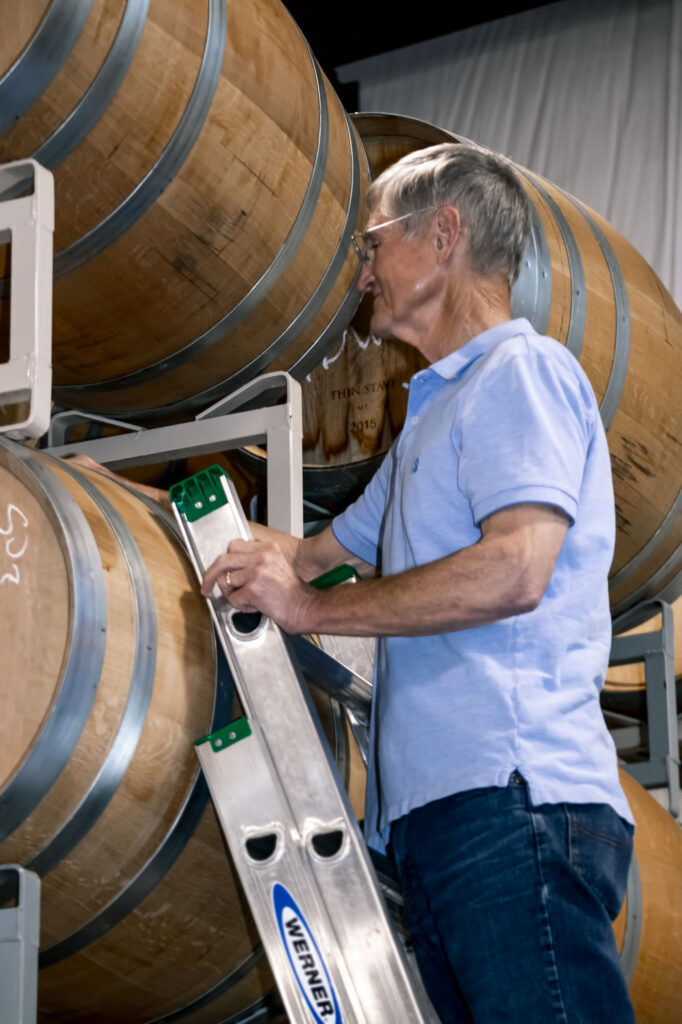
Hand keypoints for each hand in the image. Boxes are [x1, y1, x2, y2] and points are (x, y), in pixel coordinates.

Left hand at [200, 538, 318, 633]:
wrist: (305, 606)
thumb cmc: (292, 591)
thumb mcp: (276, 565)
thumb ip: (255, 561)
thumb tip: (228, 570)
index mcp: (267, 548)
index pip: (234, 545)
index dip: (226, 559)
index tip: (220, 569)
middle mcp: (261, 557)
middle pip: (223, 559)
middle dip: (210, 574)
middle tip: (205, 586)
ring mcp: (256, 573)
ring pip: (226, 582)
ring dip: (232, 595)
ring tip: (247, 600)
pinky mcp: (253, 590)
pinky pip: (233, 599)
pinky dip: (241, 606)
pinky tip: (254, 607)